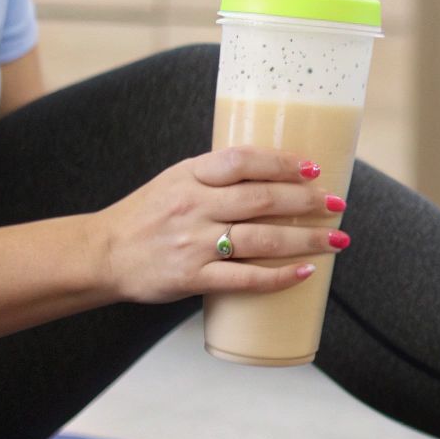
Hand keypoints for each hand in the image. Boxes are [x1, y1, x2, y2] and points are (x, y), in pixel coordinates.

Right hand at [92, 147, 348, 304]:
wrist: (102, 254)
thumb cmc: (148, 215)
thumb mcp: (176, 180)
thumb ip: (217, 175)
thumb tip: (276, 172)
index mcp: (189, 176)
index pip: (242, 161)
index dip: (282, 163)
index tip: (314, 168)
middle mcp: (193, 207)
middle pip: (261, 200)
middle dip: (306, 202)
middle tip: (337, 204)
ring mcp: (193, 244)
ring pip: (261, 239)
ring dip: (305, 239)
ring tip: (337, 239)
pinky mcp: (192, 278)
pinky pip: (244, 278)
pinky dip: (279, 277)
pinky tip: (305, 272)